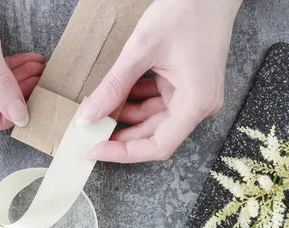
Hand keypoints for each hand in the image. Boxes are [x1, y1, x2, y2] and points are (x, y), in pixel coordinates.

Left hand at [77, 0, 241, 162]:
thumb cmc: (187, 10)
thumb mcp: (142, 49)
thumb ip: (114, 85)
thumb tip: (88, 114)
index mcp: (196, 103)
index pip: (159, 146)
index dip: (125, 153)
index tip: (96, 149)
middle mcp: (200, 105)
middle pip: (156, 134)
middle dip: (122, 135)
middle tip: (90, 133)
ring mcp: (195, 95)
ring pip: (155, 119)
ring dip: (127, 116)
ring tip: (99, 112)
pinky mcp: (189, 84)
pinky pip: (160, 101)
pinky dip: (137, 100)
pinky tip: (117, 94)